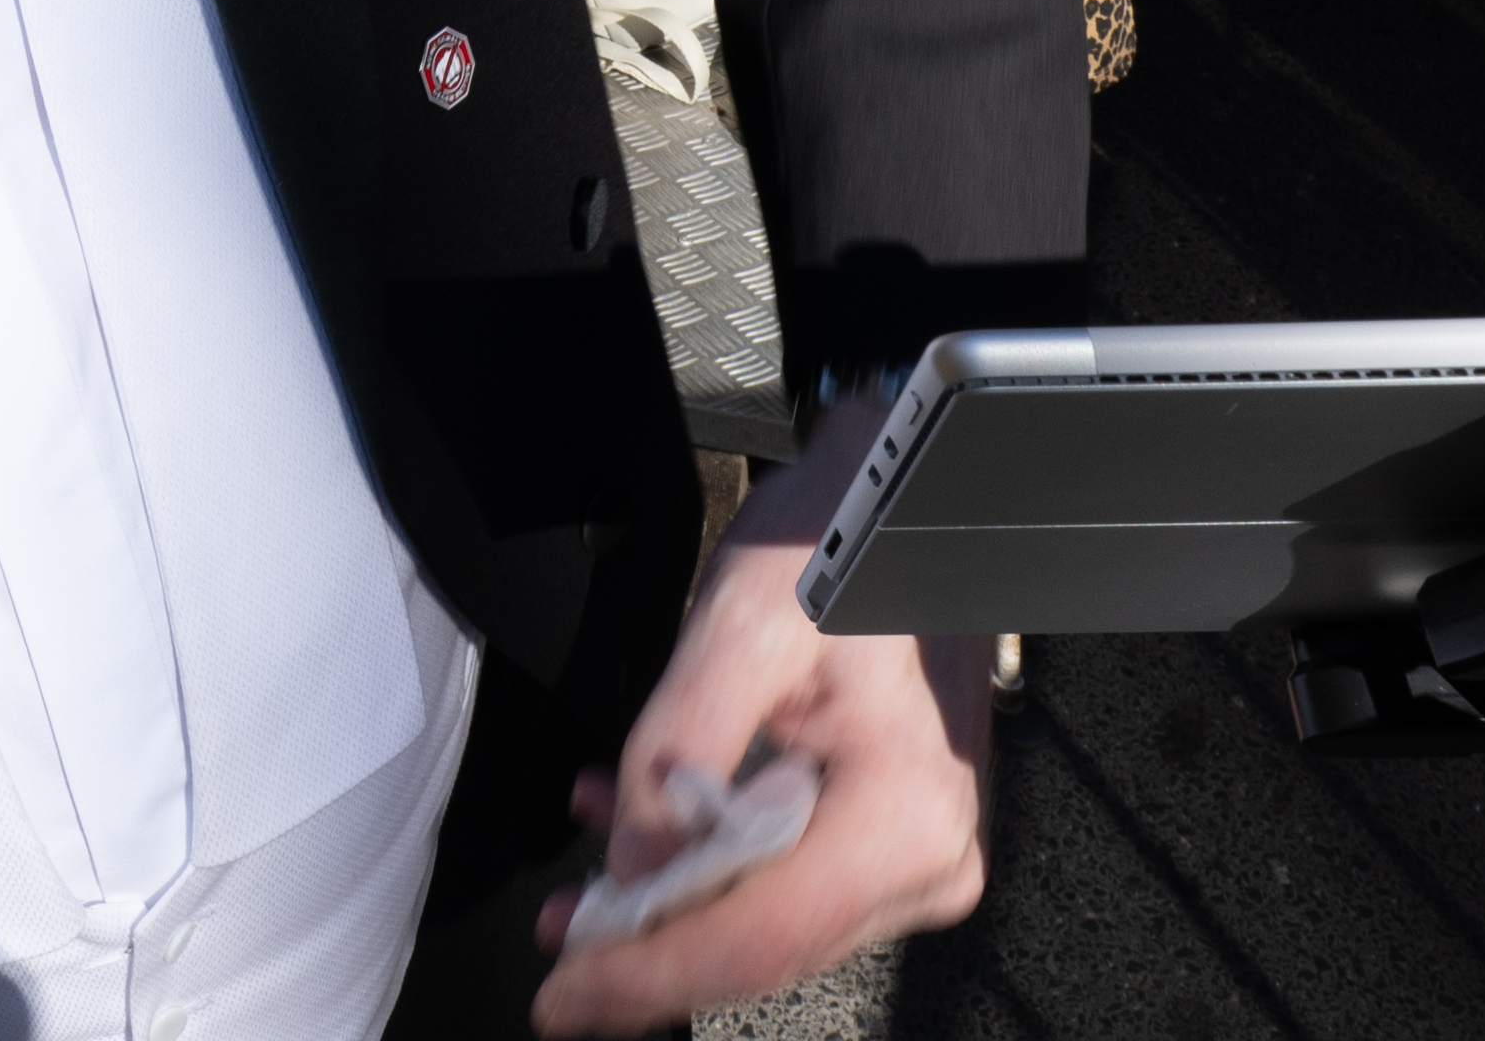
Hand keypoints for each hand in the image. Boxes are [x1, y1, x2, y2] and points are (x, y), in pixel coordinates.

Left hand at [532, 401, 999, 1032]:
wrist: (910, 493)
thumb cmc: (841, 542)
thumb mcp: (740, 625)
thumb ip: (678, 752)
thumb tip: (630, 866)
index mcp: (903, 817)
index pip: (758, 939)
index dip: (649, 976)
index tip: (561, 997)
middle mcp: (928, 859)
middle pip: (766, 946)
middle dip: (652, 951)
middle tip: (556, 945)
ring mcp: (920, 855)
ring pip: (772, 921)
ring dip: (672, 906)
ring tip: (580, 892)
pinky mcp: (896, 838)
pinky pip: (791, 879)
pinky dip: (709, 867)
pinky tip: (637, 834)